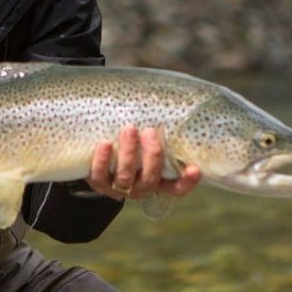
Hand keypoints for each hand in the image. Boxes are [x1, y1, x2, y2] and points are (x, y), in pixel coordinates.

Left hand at [87, 126, 201, 200]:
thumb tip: (169, 104)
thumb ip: (157, 133)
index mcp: (157, 180)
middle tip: (150, 132)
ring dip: (128, 153)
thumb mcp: (145, 142)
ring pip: (125, 177)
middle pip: (150, 179)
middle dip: (152, 155)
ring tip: (129, 129)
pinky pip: (100, 176)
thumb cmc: (130, 144)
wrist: (96, 160)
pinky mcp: (99, 183)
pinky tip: (106, 143)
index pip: (176, 187)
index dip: (187, 181)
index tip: (195, 169)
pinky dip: (103, 160)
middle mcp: (140, 187)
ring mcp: (119, 187)